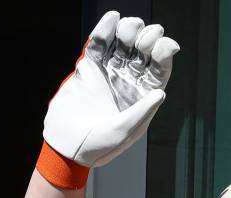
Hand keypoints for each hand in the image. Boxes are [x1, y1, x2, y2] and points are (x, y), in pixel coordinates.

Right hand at [43, 11, 179, 167]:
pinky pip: (99, 42)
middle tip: (142, 39)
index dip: (164, 52)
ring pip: (123, 42)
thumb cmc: (97, 146)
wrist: (65, 146)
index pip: (159, 68)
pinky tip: (113, 18)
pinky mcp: (88, 67)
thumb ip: (141, 112)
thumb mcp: (123, 132)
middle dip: (147, 37)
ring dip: (129, 29)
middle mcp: (128, 81)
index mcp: (142, 96)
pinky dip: (105, 28)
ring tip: (126, 27)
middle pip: (144, 50)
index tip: (164, 45)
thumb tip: (161, 92)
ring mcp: (108, 72)